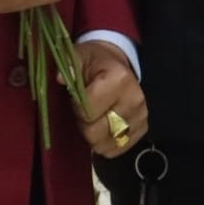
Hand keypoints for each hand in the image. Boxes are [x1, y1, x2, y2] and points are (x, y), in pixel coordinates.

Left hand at [70, 39, 147, 156]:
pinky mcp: (142, 129)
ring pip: (106, 144)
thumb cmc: (96, 62)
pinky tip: (102, 129)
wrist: (118, 65)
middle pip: (96, 132)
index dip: (76, 108)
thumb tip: (60, 78)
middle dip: (84, 125)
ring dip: (94, 137)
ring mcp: (141, 117)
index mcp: (119, 80)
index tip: (77, 99)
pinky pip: (118, 149)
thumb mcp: (80, 55)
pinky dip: (105, 144)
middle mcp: (134, 100)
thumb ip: (69, 64)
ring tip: (93, 119)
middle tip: (83, 112)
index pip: (87, 111)